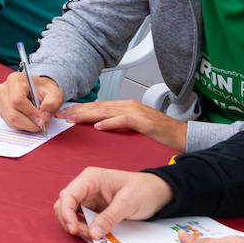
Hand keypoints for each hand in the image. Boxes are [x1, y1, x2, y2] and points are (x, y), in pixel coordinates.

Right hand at [0, 73, 63, 132]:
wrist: (38, 89)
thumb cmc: (44, 89)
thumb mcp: (54, 93)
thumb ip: (52, 103)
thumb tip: (44, 116)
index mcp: (16, 80)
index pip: (18, 100)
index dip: (31, 113)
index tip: (42, 119)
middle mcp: (4, 89)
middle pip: (12, 113)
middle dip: (29, 123)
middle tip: (42, 124)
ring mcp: (1, 100)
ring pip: (11, 120)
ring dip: (26, 125)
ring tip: (37, 121)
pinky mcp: (1, 109)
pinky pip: (9, 123)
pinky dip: (22, 125)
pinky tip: (29, 119)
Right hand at [53, 168, 172, 239]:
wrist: (157, 192)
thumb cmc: (144, 190)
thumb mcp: (128, 203)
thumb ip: (109, 218)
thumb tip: (92, 233)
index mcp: (90, 178)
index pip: (68, 195)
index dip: (66, 213)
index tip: (74, 230)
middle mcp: (85, 186)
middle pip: (64, 204)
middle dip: (70, 221)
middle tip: (88, 235)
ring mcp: (88, 197)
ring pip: (69, 212)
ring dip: (76, 225)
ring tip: (92, 235)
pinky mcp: (92, 207)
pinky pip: (80, 218)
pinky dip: (83, 227)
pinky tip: (94, 233)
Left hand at [57, 99, 188, 150]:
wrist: (182, 136)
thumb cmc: (159, 134)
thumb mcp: (134, 127)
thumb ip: (117, 124)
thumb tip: (98, 126)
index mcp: (125, 107)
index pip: (97, 107)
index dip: (80, 109)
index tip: (64, 113)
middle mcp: (128, 106)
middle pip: (98, 107)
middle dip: (77, 110)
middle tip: (60, 114)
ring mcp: (136, 112)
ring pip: (107, 111)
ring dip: (87, 114)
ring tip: (72, 118)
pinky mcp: (144, 122)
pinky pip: (124, 121)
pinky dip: (110, 123)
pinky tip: (98, 126)